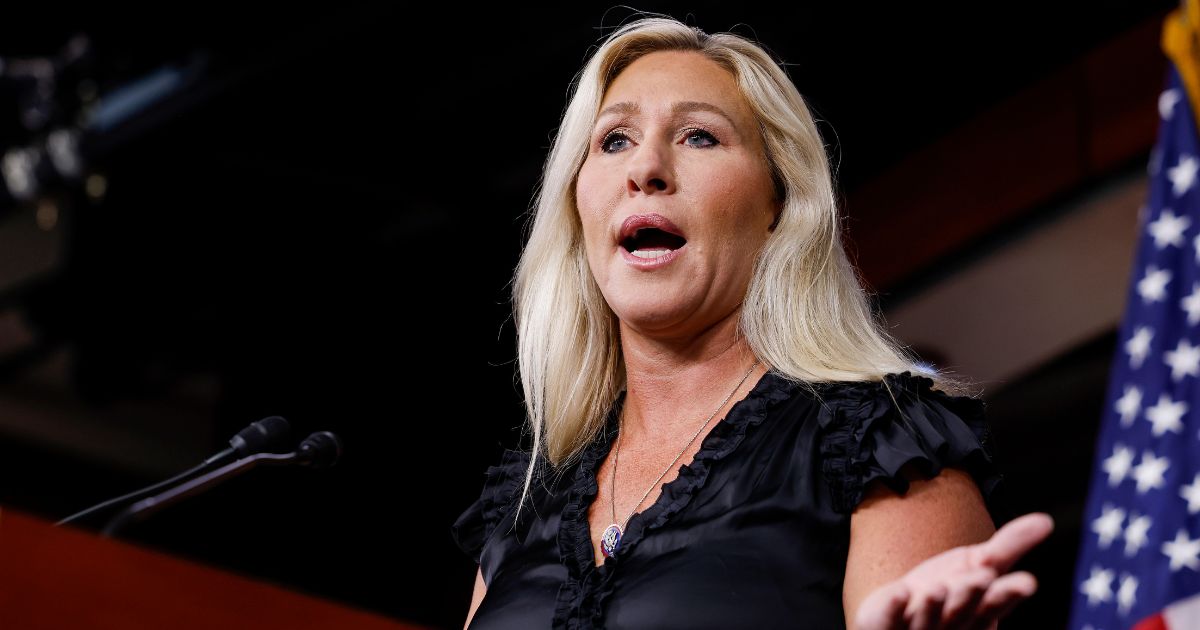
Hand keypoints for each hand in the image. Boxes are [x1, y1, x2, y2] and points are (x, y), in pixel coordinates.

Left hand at [852, 512, 1052, 629]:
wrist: (900, 619)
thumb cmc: (948, 593)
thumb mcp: (980, 564)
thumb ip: (1011, 545)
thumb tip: (1047, 520)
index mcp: (978, 608)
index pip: (996, 601)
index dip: (1010, 593)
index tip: (1027, 582)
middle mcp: (952, 621)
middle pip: (963, 608)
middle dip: (972, 594)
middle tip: (983, 577)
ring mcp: (919, 625)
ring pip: (929, 615)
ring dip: (935, 603)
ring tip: (940, 587)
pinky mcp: (887, 623)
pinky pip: (889, 616)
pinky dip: (894, 606)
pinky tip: (898, 593)